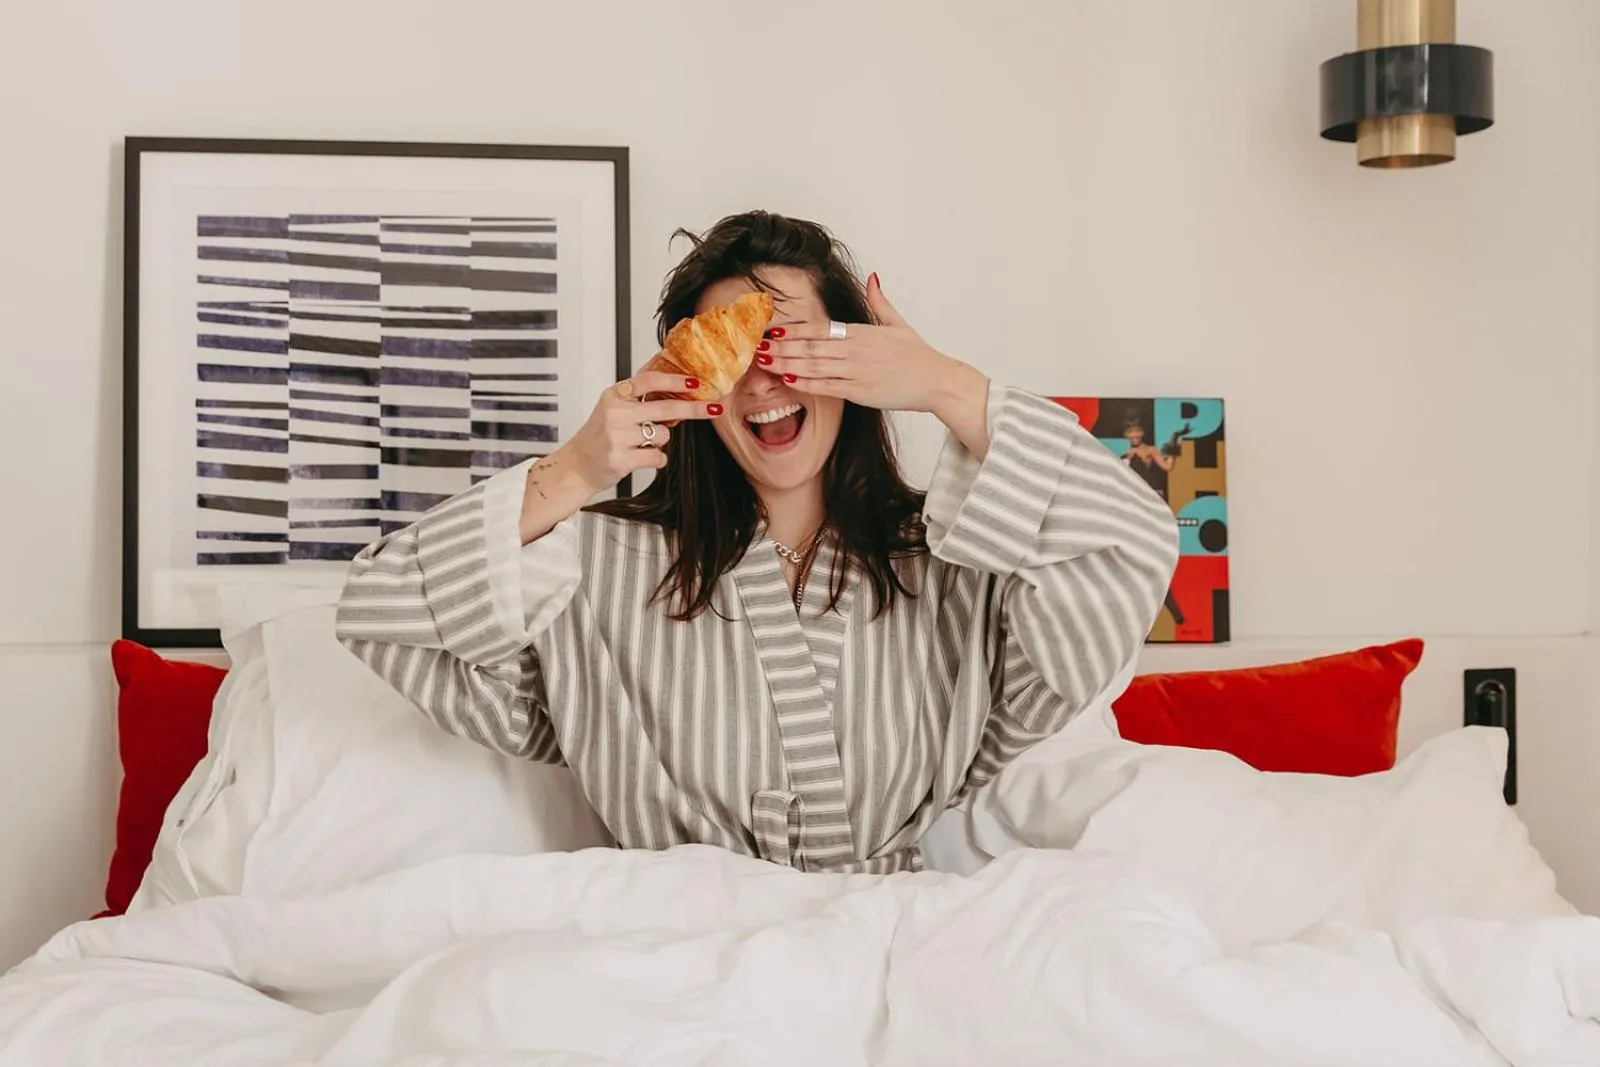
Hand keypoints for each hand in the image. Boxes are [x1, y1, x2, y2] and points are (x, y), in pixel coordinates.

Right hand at [563, 370, 722, 491]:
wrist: (577, 465)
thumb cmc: (599, 435)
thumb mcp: (613, 405)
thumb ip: (637, 391)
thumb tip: (664, 363)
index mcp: (615, 395)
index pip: (649, 380)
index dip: (675, 380)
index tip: (695, 382)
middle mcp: (615, 412)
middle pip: (665, 408)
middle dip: (693, 409)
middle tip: (713, 408)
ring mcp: (617, 436)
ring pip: (662, 436)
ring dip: (659, 441)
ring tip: (639, 444)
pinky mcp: (622, 459)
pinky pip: (657, 457)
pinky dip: (655, 460)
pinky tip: (639, 458)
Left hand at [759, 274, 984, 414]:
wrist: (937, 381)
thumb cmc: (918, 355)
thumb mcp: (898, 323)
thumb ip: (879, 301)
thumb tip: (873, 277)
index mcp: (861, 332)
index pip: (819, 327)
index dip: (793, 328)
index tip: (772, 329)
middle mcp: (855, 349)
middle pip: (810, 346)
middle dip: (781, 346)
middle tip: (755, 346)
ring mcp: (857, 371)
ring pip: (813, 366)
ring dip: (786, 364)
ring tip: (764, 362)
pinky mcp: (860, 391)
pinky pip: (827, 387)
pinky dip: (806, 383)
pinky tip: (788, 380)